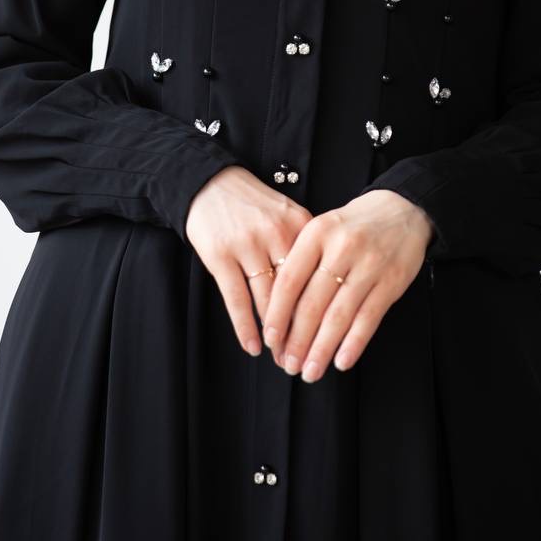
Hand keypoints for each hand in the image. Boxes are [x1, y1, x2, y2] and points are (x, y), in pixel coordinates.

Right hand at [185, 165, 313, 355]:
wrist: (210, 183)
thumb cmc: (254, 205)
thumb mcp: (289, 216)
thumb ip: (307, 248)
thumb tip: (326, 291)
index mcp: (301, 226)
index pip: (320, 277)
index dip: (325, 311)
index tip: (330, 337)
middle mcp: (277, 234)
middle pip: (297, 293)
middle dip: (302, 330)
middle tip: (306, 356)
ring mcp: (247, 245)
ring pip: (268, 300)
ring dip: (276, 334)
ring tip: (282, 358)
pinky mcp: (220, 255)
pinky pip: (236, 299)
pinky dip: (245, 327)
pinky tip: (253, 346)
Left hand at [261, 189, 434, 382]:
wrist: (402, 208)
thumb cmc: (352, 226)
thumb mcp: (321, 231)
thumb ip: (301, 264)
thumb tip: (280, 316)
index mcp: (317, 233)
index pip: (289, 280)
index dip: (277, 314)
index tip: (270, 340)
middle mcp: (342, 248)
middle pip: (313, 303)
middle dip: (298, 340)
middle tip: (288, 365)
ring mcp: (369, 265)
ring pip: (340, 315)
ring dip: (322, 349)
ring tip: (310, 371)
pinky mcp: (392, 281)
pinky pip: (369, 318)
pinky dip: (354, 343)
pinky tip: (342, 361)